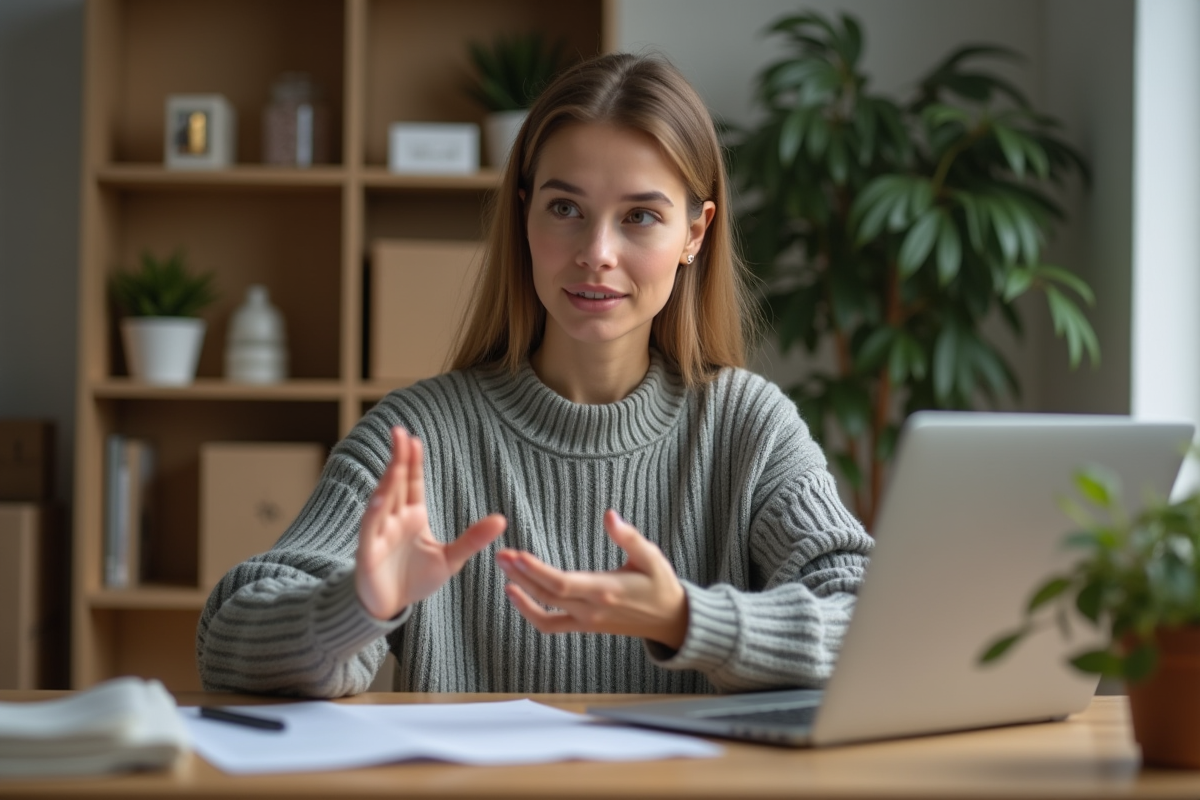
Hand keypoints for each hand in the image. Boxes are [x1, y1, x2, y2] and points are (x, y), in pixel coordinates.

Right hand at [355, 427, 506, 619]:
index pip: (411, 483)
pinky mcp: (368, 553)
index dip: (411, 462)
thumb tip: (502, 519)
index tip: (414, 439)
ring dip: (387, 481)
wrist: (389, 607)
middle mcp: (394, 520)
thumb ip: (473, 539)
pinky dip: (374, 516)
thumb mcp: (451, 559)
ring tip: (395, 460)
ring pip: (383, 502)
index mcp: (413, 517)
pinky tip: (381, 500)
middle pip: (395, 484)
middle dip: (397, 459)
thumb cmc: (415, 579)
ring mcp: (379, 534)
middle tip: (399, 433)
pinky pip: (370, 531)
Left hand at [496, 510, 688, 649]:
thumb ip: (629, 537)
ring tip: (505, 569)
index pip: (562, 583)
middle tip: (500, 555)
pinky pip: (550, 624)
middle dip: (521, 575)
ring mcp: (586, 621)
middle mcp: (591, 609)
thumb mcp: (651, 556)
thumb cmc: (660, 584)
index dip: (536, 571)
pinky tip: (516, 593)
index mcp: (605, 589)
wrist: (670, 620)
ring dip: (521, 592)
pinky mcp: (584, 626)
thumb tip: (609, 515)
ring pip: (545, 610)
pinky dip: (530, 612)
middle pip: (547, 595)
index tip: (517, 555)